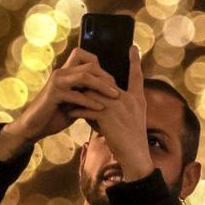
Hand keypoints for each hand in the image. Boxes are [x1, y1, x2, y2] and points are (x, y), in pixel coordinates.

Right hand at [0, 48, 118, 159]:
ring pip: (84, 76)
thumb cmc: (56, 114)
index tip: (113, 82)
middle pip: (89, 65)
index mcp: (67, 72)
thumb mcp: (75, 101)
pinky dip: (90, 102)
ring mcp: (57, 82)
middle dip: (106, 77)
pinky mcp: (54, 94)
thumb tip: (109, 92)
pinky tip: (100, 108)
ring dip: (102, 86)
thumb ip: (87, 93)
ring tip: (115, 96)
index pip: (86, 56)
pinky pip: (76, 94)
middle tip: (117, 90)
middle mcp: (62, 72)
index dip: (101, 67)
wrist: (35, 126)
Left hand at [68, 46, 152, 180]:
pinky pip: (88, 107)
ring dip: (80, 96)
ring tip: (67, 98)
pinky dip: (77, 109)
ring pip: (94, 93)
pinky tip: (69, 112)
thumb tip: (100, 103)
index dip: (135, 62)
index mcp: (137, 99)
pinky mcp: (108, 115)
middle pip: (105, 82)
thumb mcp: (131, 121)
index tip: (132, 47)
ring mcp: (119, 106)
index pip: (137, 76)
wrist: (135, 157)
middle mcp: (130, 99)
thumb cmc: (131, 142)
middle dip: (89, 83)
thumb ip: (119, 108)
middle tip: (75, 82)